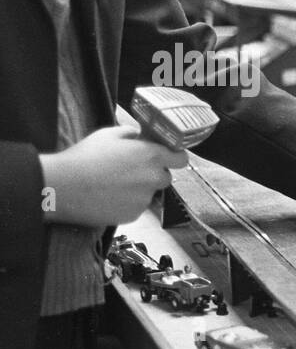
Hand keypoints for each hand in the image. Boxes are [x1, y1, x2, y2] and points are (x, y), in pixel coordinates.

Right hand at [39, 126, 186, 227]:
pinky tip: (108, 196)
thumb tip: (139, 136)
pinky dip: (127, 203)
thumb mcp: (107, 134)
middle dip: (153, 173)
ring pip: (149, 193)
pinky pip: (136, 207)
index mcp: (151, 156)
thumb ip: (130, 133)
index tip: (168, 158)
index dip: (174, 158)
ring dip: (138, 189)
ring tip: (112, 184)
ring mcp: (144, 199)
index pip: (181, 159)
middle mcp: (153, 178)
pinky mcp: (134, 214)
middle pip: (165, 177)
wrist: (61, 187)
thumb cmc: (83, 158)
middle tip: (131, 170)